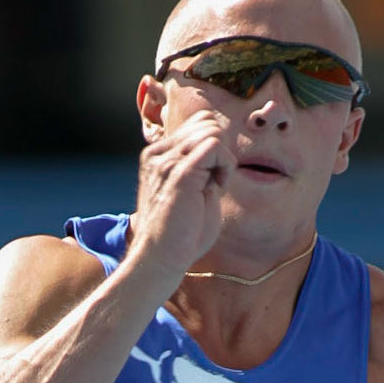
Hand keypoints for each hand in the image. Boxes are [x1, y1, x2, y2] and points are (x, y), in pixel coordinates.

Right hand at [128, 112, 237, 287]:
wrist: (160, 260)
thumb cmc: (180, 236)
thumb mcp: (193, 192)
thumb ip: (202, 168)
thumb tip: (220, 148)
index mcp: (158, 156)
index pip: (197, 124)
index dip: (213, 148)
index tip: (210, 180)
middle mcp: (158, 153)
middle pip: (205, 121)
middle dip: (219, 150)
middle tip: (213, 183)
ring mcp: (166, 160)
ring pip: (211, 129)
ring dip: (223, 159)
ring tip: (213, 187)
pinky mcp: (180, 172)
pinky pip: (214, 144)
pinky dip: (225, 166)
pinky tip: (216, 188)